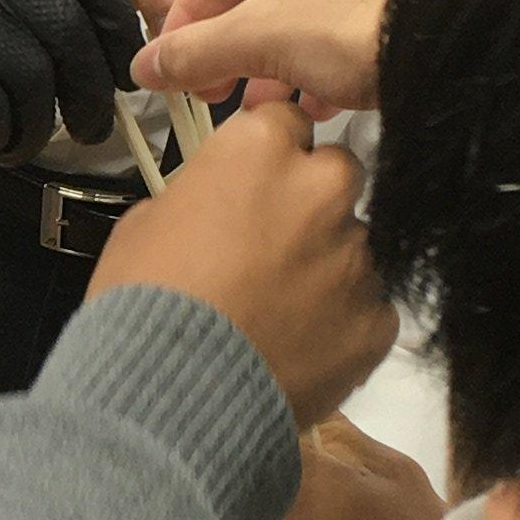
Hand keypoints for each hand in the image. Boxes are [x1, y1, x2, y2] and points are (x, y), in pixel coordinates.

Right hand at [86, 102, 391, 426]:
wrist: (169, 398)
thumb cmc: (142, 303)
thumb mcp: (145, 223)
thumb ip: (200, 196)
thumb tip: (216, 207)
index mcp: (261, 150)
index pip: (286, 121)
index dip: (268, 154)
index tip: (251, 183)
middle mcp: (322, 190)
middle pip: (338, 172)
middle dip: (311, 200)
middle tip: (270, 245)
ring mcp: (358, 257)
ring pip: (355, 245)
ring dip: (326, 265)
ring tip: (278, 312)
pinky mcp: (378, 320)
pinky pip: (368, 308)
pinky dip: (341, 323)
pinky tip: (297, 348)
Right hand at [134, 0, 419, 117]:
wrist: (462, 45)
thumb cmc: (349, 23)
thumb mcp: (259, 38)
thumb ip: (195, 50)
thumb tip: (144, 68)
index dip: (186, 21)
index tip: (174, 70)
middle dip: (236, 48)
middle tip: (219, 94)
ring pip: (310, 5)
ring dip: (279, 60)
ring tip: (268, 107)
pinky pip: (354, 20)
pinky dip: (327, 59)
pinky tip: (320, 104)